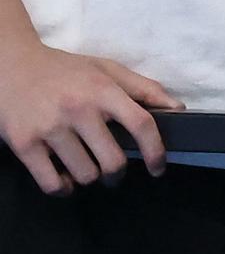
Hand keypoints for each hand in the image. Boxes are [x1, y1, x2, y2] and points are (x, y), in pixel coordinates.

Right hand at [0, 38, 176, 192]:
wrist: (11, 65)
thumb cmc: (65, 70)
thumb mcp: (107, 70)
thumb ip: (144, 88)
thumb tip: (178, 109)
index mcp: (103, 90)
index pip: (141, 125)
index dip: (156, 151)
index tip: (158, 168)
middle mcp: (78, 109)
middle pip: (113, 161)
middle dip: (118, 173)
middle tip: (114, 172)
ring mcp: (50, 128)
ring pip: (84, 175)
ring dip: (90, 178)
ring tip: (87, 167)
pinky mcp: (24, 144)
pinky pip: (52, 183)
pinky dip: (64, 188)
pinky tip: (66, 179)